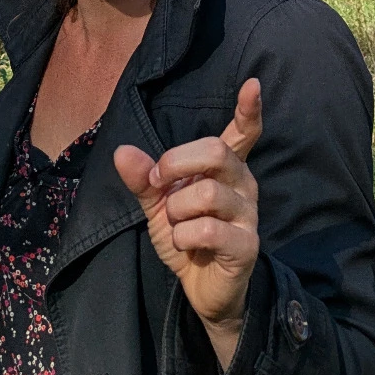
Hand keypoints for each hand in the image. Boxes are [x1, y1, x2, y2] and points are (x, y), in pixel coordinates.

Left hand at [114, 77, 262, 369]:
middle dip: (175, 164)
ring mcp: (248, 214)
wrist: (201, 290)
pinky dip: (184, 237)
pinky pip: (207, 230)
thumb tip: (122, 152)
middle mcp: (243, 184)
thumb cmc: (186, 238)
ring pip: (207, 194)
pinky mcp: (246, 245)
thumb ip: (144, 179)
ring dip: (177, 211)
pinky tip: (185, 247)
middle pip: (216, 152)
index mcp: (226, 169)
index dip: (249, 109)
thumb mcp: (158, 206)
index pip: (244, 132)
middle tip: (158, 185)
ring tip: (177, 227)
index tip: (252, 84)